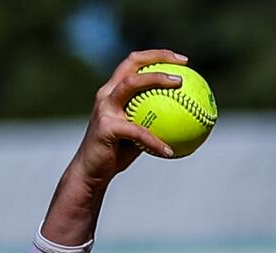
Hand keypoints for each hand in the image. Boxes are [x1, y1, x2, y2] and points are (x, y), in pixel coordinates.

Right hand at [42, 49, 187, 246]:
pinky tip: (170, 151)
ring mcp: (104, 108)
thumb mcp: (138, 136)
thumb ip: (153, 124)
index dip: (157, 56)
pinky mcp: (106, 127)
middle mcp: (107, 94)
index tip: (182, 60)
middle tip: (183, 63)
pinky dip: (155, 141)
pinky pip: (137, 131)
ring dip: (156, 80)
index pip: (134, 64)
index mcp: (113, 92)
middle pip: (131, 64)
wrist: (92, 173)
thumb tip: (183, 122)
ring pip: (131, 84)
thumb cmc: (116, 155)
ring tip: (179, 85)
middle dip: (157, 57)